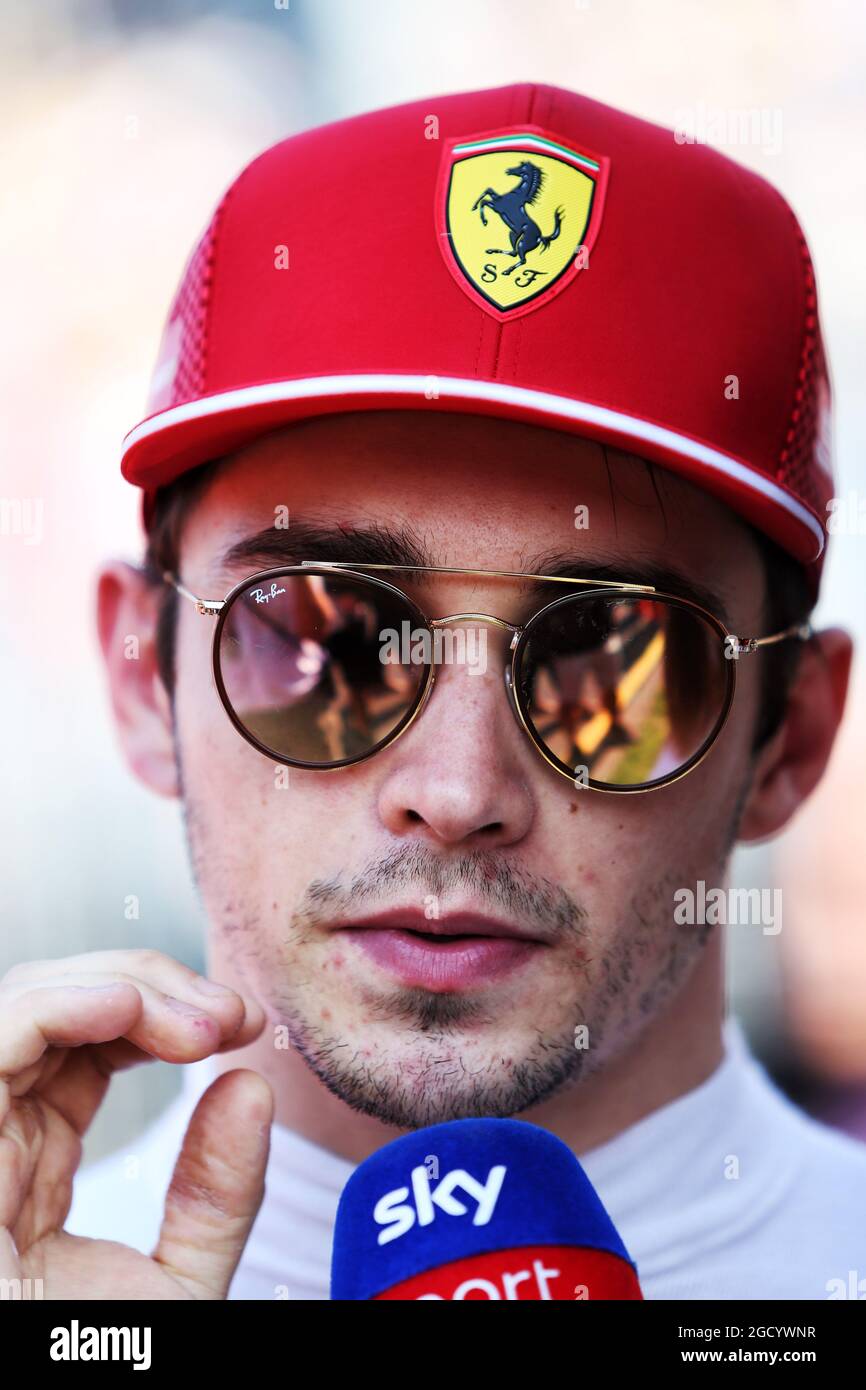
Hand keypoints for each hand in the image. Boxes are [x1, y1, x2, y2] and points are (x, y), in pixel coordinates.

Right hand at [0, 949, 271, 1299]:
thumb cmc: (98, 1373)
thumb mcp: (176, 1286)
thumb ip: (217, 1194)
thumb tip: (250, 1086)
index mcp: (32, 1161)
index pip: (87, 1042)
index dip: (165, 1010)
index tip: (245, 1024)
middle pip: (59, 1005)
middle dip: (152, 986)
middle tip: (231, 1014)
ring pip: (25, 1002)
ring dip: (123, 985)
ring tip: (202, 1021)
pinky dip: (63, 1002)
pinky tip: (129, 1011)